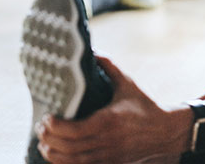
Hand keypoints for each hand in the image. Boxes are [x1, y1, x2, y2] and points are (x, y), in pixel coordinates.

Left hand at [36, 55, 179, 163]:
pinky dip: (65, 163)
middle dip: (48, 139)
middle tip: (40, 128)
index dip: (55, 127)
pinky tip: (57, 155)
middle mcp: (105, 141)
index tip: (46, 117)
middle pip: (67, 148)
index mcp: (108, 121)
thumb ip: (110, 67)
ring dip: (53, 154)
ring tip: (43, 143)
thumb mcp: (127, 84)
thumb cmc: (144, 107)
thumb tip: (93, 52)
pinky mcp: (109, 163)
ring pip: (71, 162)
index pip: (73, 130)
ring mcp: (107, 156)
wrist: (164, 131)